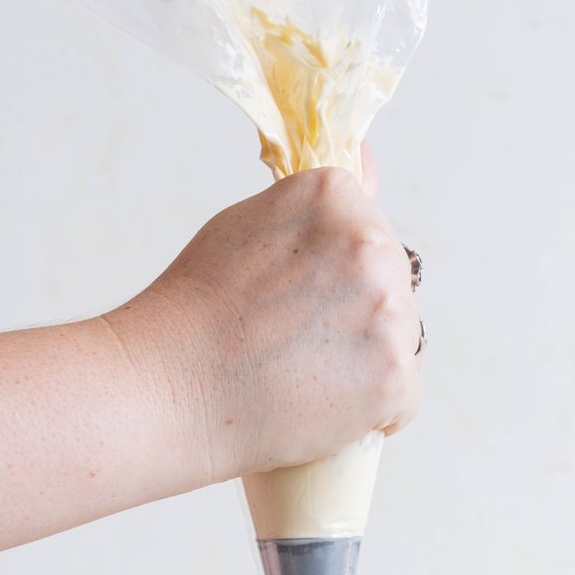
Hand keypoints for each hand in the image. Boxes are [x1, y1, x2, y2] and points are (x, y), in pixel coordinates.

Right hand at [107, 167, 421, 485]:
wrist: (170, 387)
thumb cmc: (196, 309)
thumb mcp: (251, 225)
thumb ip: (318, 208)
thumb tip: (368, 159)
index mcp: (337, 197)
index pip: (374, 239)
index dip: (338, 279)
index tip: (301, 302)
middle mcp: (372, 246)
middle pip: (395, 290)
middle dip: (359, 320)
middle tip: (297, 347)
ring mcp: (389, 313)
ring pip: (403, 344)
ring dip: (369, 365)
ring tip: (306, 379)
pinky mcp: (394, 378)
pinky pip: (403, 401)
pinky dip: (373, 414)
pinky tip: (328, 411)